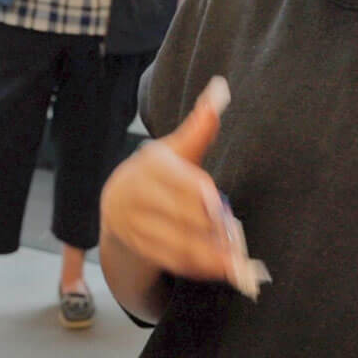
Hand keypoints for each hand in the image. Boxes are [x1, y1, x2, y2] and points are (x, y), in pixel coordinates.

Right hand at [98, 80, 244, 285]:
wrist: (119, 202)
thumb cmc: (159, 173)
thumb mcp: (177, 148)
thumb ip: (200, 127)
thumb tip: (219, 89)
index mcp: (150, 163)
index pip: (182, 181)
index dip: (204, 197)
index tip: (223, 208)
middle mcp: (133, 192)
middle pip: (180, 215)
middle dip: (212, 230)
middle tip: (238, 239)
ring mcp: (130, 221)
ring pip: (174, 242)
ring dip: (208, 254)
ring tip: (235, 261)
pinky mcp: (133, 245)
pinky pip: (167, 259)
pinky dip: (194, 266)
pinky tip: (217, 268)